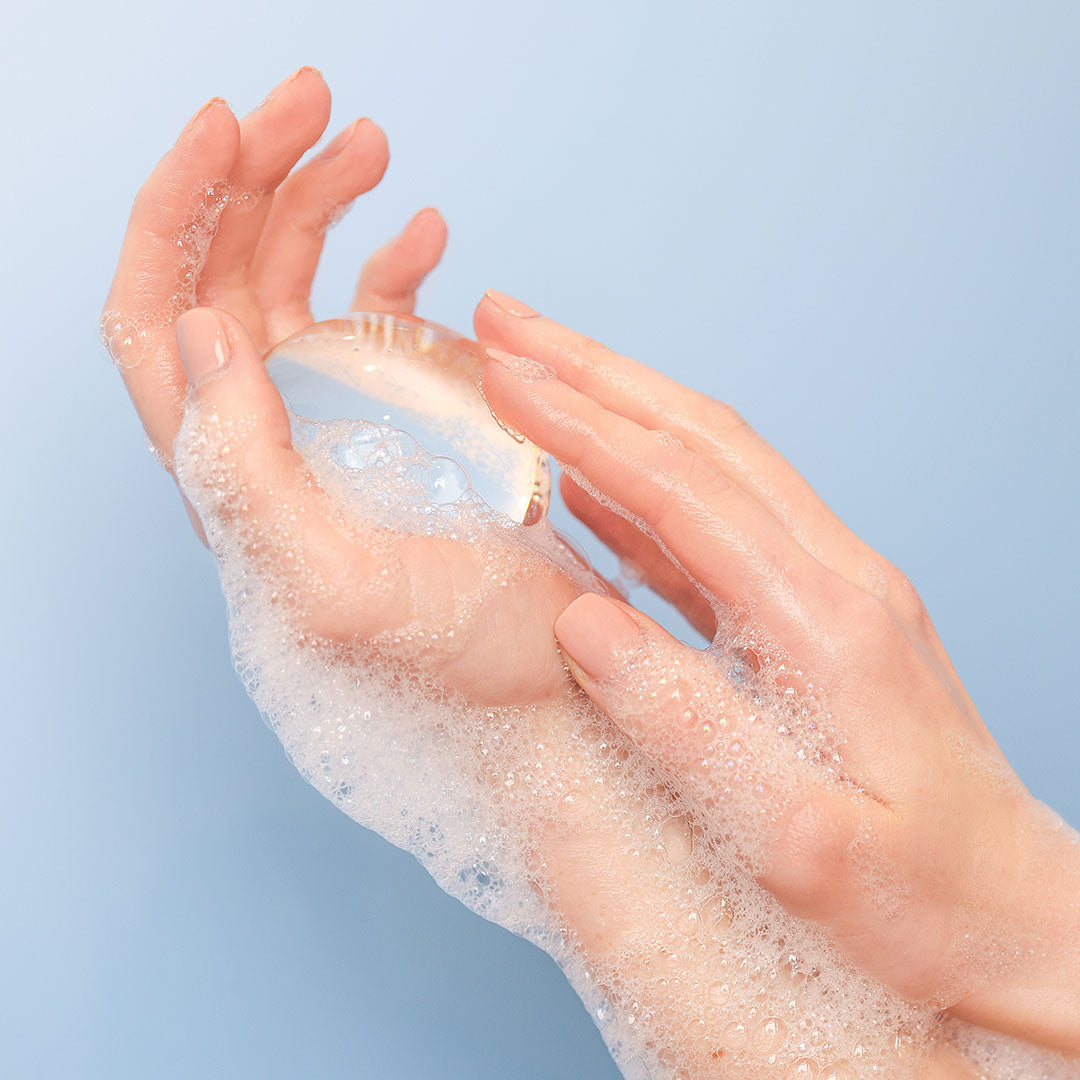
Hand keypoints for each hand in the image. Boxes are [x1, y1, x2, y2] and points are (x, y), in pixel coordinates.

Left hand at [100, 70, 581, 704]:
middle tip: (310, 98)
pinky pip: (368, 321)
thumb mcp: (331, 588)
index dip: (172, 211)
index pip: (155, 318)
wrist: (548, 696)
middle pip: (218, 276)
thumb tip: (200, 331)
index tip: (227, 126)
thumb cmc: (455, 672)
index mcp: (228, 477)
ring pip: (289, 284)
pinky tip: (424, 229)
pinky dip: (387, 260)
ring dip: (315, 199)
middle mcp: (265, 441)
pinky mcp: (399, 423)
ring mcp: (332, 425)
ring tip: (369, 140)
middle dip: (250, 173)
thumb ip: (241, 474)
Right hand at [474, 292, 1079, 1054]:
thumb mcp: (801, 842)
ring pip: (712, 461)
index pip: (680, 487)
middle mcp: (834, 577)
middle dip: (594, 370)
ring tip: (535, 372)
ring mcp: (832, 588)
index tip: (504, 376)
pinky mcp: (820, 616)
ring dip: (618, 405)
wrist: (1018, 918)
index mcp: (825, 622)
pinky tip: (593, 483)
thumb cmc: (922, 900)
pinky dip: (645, 488)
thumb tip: (581, 622)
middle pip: (699, 437)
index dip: (582, 425)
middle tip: (505, 322)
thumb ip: (686, 723)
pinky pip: (719, 527)